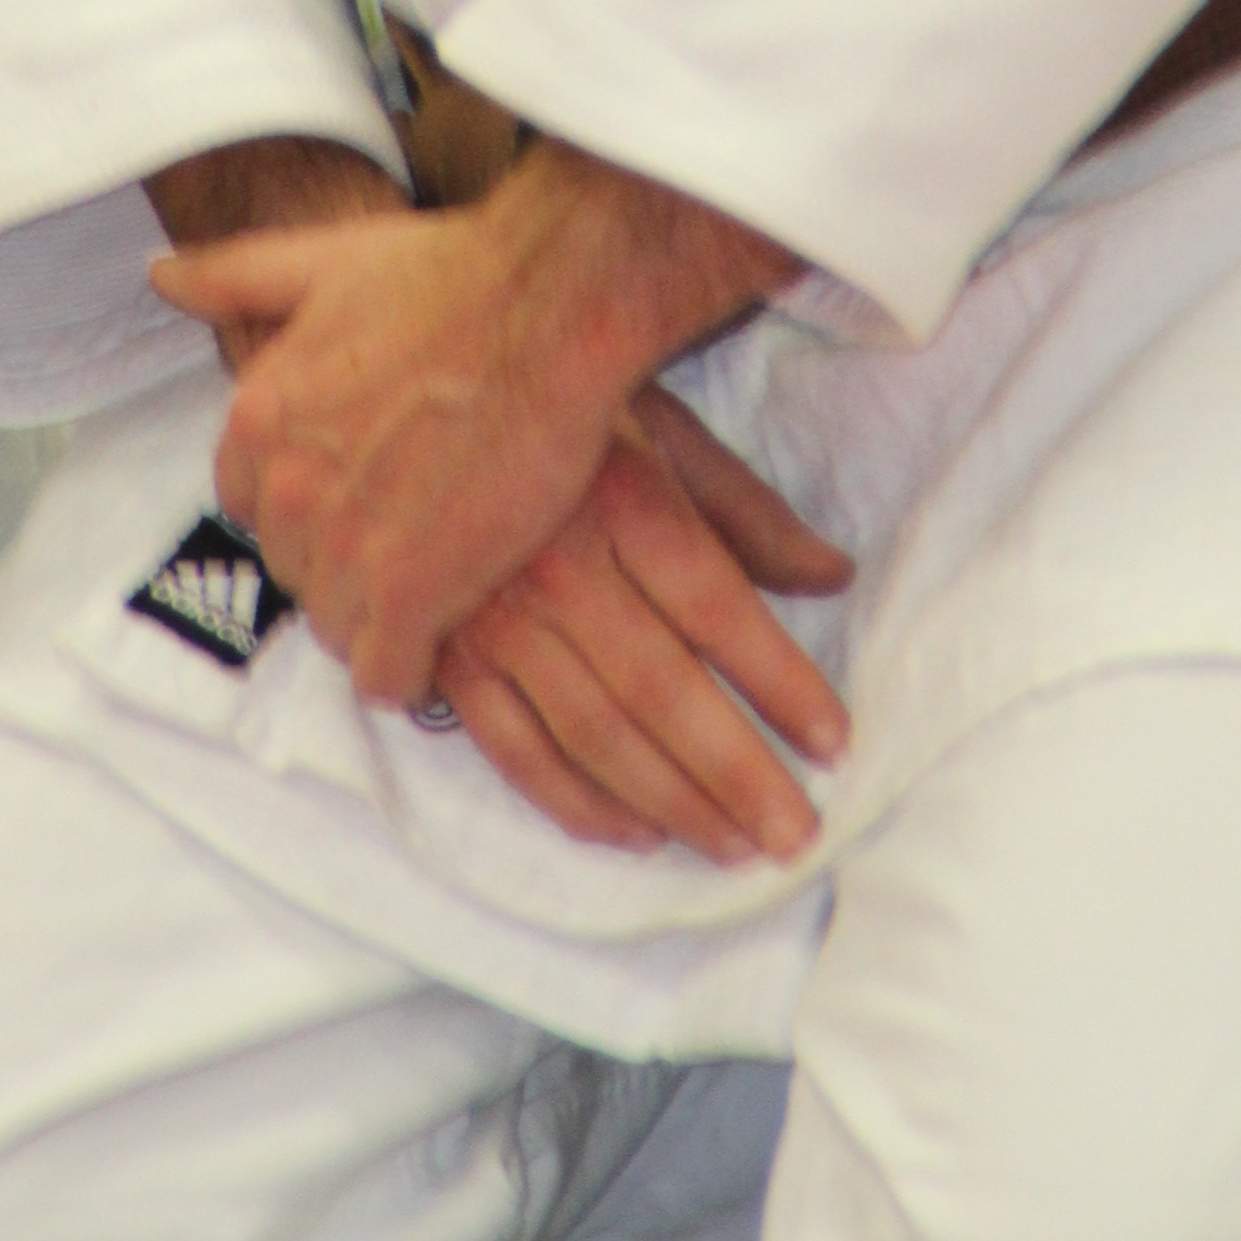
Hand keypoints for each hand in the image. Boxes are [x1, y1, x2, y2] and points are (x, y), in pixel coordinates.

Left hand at [153, 135, 796, 703]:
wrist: (550, 307)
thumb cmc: (455, 276)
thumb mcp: (324, 259)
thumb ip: (235, 275)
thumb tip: (163, 276)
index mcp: (260, 417)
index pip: (248, 503)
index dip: (306, 504)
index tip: (356, 494)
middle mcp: (287, 490)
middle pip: (295, 568)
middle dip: (343, 560)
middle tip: (409, 535)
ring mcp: (345, 548)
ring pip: (335, 626)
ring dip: (378, 617)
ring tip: (437, 585)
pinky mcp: (413, 594)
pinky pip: (384, 673)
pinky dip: (411, 668)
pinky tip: (446, 635)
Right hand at [434, 384, 851, 862]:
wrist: (406, 393)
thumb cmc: (554, 407)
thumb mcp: (660, 428)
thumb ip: (744, 510)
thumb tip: (832, 576)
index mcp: (620, 498)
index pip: (718, 608)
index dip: (780, 681)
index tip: (835, 742)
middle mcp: (556, 564)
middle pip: (661, 688)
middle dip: (736, 772)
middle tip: (797, 835)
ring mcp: (492, 617)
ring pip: (592, 732)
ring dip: (670, 802)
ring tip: (734, 847)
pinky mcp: (444, 656)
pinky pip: (514, 749)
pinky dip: (575, 803)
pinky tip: (634, 835)